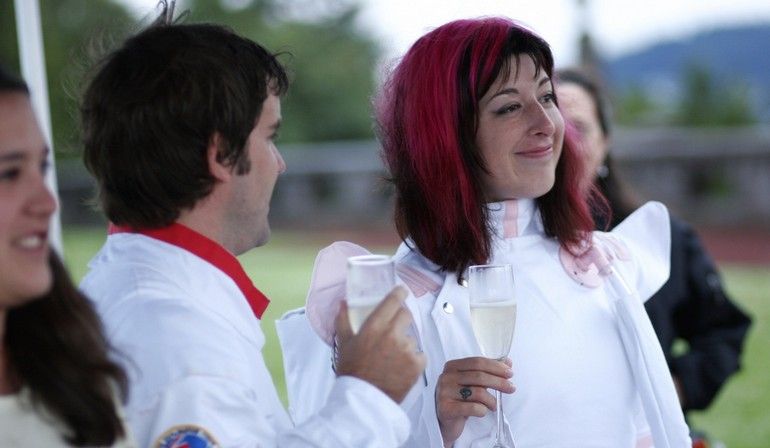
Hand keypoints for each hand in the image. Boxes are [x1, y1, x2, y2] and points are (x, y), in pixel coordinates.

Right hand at [334, 286, 425, 402]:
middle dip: (401, 319)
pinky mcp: (417, 364)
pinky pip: (420, 354)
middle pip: (406, 315)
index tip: (401, 291)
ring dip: (405, 343)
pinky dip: (413, 359)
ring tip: (392, 357)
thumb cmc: (352, 371)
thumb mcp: (344, 343)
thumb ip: (343, 319)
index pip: (393, 301)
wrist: (363, 400)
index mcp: (374, 326)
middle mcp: (393, 334)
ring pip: (412, 337)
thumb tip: (343, 303)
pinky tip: (401, 367)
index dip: (399, 293)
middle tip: (394, 329)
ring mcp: (407, 349)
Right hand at [436, 357, 514, 446]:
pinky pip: (473, 408)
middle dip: (499, 382)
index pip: (477, 362)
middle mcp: (446, 377)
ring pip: (478, 393)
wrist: (444, 420)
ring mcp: (444, 393)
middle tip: (511, 388)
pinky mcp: (446, 409)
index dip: (496, 366)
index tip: (510, 373)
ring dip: (491, 400)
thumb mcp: (472, 382)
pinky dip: (483, 410)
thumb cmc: (460, 398)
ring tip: (494, 405)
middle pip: (479, 376)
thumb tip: (508, 362)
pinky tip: (483, 411)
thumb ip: (487, 371)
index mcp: (452, 366)